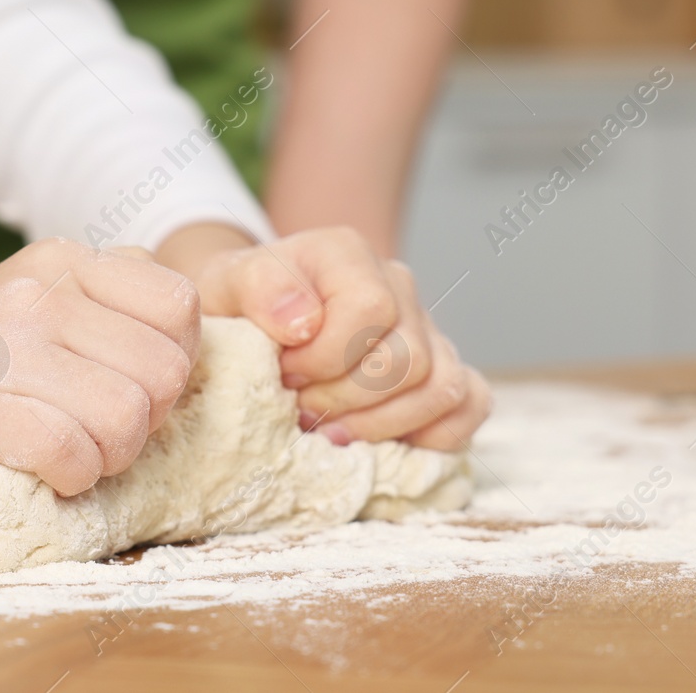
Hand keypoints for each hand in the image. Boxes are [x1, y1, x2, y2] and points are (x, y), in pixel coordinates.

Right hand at [0, 239, 198, 495]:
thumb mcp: (52, 304)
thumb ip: (123, 306)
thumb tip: (209, 344)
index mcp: (66, 258)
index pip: (182, 308)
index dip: (170, 362)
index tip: (126, 382)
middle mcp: (36, 289)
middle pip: (166, 373)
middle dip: (145, 420)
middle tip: (96, 429)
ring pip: (127, 419)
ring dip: (108, 456)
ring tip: (69, 449)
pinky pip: (71, 454)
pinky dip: (71, 478)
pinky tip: (45, 470)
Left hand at [176, 225, 490, 449]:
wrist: (253, 318)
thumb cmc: (241, 307)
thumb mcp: (225, 285)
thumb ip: (257, 288)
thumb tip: (304, 321)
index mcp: (347, 253)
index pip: (369, 310)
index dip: (325, 358)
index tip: (283, 373)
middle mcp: (397, 284)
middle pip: (407, 358)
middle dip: (346, 399)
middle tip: (299, 407)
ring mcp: (427, 328)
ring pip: (440, 388)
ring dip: (380, 425)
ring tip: (329, 429)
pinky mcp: (443, 369)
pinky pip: (470, 405)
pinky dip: (432, 435)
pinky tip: (378, 442)